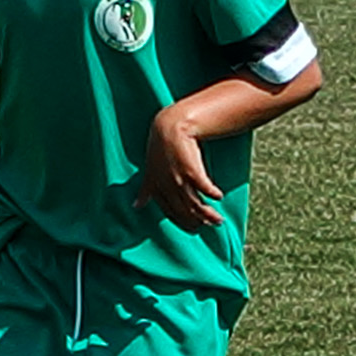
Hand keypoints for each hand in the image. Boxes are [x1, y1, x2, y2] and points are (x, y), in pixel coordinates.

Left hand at [136, 105, 224, 230]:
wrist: (169, 127)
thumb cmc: (159, 148)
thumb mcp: (149, 171)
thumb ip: (145, 191)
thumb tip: (136, 206)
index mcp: (157, 189)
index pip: (171, 212)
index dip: (183, 222)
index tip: (194, 228)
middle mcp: (167, 186)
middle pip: (185, 211)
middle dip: (198, 221)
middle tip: (210, 225)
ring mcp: (179, 179)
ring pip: (195, 203)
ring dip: (208, 214)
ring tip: (218, 220)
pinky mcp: (191, 170)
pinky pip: (203, 187)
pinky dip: (211, 193)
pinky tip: (218, 197)